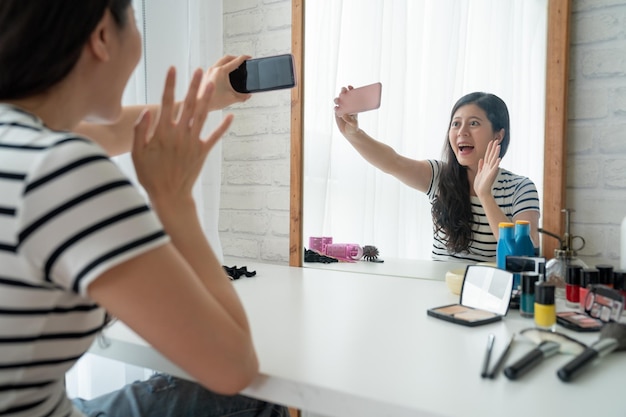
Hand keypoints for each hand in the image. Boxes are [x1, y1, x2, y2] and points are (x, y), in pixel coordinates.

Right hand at [132, 67, 232, 201]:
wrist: (169, 196)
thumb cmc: (150, 176)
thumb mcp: (137, 154)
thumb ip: (140, 131)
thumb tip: (149, 111)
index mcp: (162, 133)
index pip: (166, 103)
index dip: (170, 85)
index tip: (173, 69)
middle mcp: (180, 135)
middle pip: (188, 105)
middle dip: (193, 86)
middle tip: (200, 70)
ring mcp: (193, 143)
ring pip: (202, 116)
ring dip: (207, 99)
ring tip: (212, 83)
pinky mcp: (202, 152)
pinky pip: (214, 137)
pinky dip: (223, 127)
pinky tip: (230, 116)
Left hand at [201, 55, 252, 109]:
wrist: (199, 104)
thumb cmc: (212, 101)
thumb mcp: (232, 98)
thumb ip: (243, 96)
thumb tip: (248, 95)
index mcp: (221, 72)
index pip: (236, 61)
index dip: (244, 58)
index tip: (249, 57)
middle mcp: (214, 69)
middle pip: (227, 58)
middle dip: (236, 58)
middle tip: (242, 61)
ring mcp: (209, 71)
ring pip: (221, 61)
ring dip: (228, 62)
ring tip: (234, 67)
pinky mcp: (206, 75)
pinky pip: (216, 66)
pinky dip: (222, 66)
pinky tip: (225, 74)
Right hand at [334, 86, 359, 135]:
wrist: (349, 132)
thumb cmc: (354, 126)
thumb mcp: (354, 123)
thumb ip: (349, 119)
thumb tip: (343, 114)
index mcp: (354, 104)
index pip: (352, 95)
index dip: (350, 89)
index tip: (350, 87)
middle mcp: (347, 105)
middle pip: (344, 95)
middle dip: (342, 91)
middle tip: (343, 91)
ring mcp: (342, 108)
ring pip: (338, 100)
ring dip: (337, 99)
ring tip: (338, 101)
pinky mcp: (337, 113)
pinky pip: (336, 108)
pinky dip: (336, 107)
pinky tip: (336, 108)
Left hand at [474, 140, 500, 198]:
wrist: (481, 192)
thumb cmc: (480, 184)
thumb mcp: (479, 173)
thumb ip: (480, 166)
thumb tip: (481, 159)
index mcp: (486, 166)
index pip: (488, 155)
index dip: (489, 148)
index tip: (491, 141)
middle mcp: (489, 167)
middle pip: (491, 156)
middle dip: (493, 148)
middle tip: (496, 140)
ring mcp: (490, 171)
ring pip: (493, 160)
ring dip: (496, 153)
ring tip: (498, 147)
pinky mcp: (491, 175)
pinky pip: (494, 169)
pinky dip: (496, 164)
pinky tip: (499, 159)